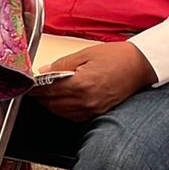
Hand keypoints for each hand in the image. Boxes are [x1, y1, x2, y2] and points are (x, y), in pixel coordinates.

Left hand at [33, 41, 156, 120]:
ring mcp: (91, 110)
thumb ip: (62, 64)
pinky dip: (64, 109)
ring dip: (51, 103)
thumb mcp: (87, 53)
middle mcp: (85, 100)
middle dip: (41, 95)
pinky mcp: (97, 114)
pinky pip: (72, 116)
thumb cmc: (117, 56)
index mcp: (81, 83)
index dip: (34, 88)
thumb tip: (43, 72)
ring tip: (49, 92)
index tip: (27, 84)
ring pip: (59, 112)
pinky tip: (64, 99)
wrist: (140, 66)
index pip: (47, 90)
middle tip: (37, 86)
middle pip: (51, 103)